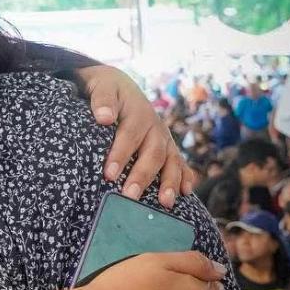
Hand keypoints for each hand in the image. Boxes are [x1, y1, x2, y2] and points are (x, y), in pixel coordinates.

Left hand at [80, 64, 196, 208]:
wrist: (122, 86)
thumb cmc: (108, 90)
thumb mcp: (102, 86)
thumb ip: (102, 100)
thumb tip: (104, 118)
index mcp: (138, 113)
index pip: (129, 135)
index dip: (120, 154)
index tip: (109, 174)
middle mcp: (155, 127)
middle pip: (152, 153)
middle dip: (143, 176)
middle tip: (130, 196)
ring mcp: (164, 138)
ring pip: (170, 161)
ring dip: (169, 182)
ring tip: (165, 203)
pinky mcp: (167, 147)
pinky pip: (180, 163)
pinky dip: (185, 178)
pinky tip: (186, 194)